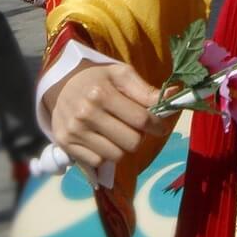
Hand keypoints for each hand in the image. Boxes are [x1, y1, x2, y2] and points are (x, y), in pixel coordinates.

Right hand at [50, 61, 170, 173]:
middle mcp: (87, 114)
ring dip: (123, 147)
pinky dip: (105, 154)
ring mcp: (75, 132)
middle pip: (131, 142)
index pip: (141, 119)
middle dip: (140, 137)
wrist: (61, 85)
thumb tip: (174, 95)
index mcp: (102, 93)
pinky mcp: (66, 146)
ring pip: (116, 156)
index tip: (161, 126)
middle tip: (136, 128)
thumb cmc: (98, 78)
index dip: (157, 125)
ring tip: (119, 133)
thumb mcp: (121, 74)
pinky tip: (103, 139)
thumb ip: (145, 89)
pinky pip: (98, 162)